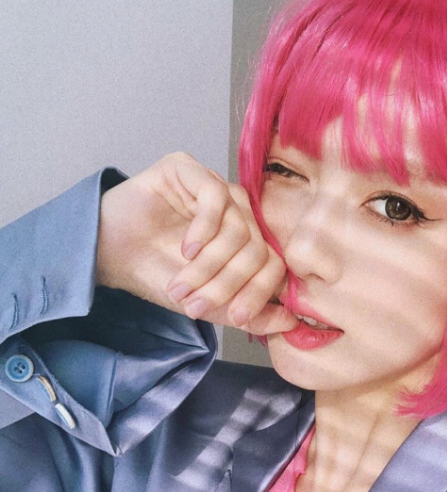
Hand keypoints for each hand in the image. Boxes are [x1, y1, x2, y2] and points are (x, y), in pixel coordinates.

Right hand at [95, 151, 298, 335]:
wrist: (111, 254)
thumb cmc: (158, 274)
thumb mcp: (208, 304)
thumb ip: (248, 313)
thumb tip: (291, 322)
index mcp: (247, 240)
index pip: (273, 265)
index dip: (259, 294)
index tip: (236, 318)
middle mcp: (237, 211)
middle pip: (256, 250)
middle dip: (226, 284)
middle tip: (194, 304)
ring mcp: (216, 188)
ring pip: (237, 229)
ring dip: (209, 266)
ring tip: (181, 284)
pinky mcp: (189, 169)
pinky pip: (216, 197)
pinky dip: (204, 230)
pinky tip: (185, 249)